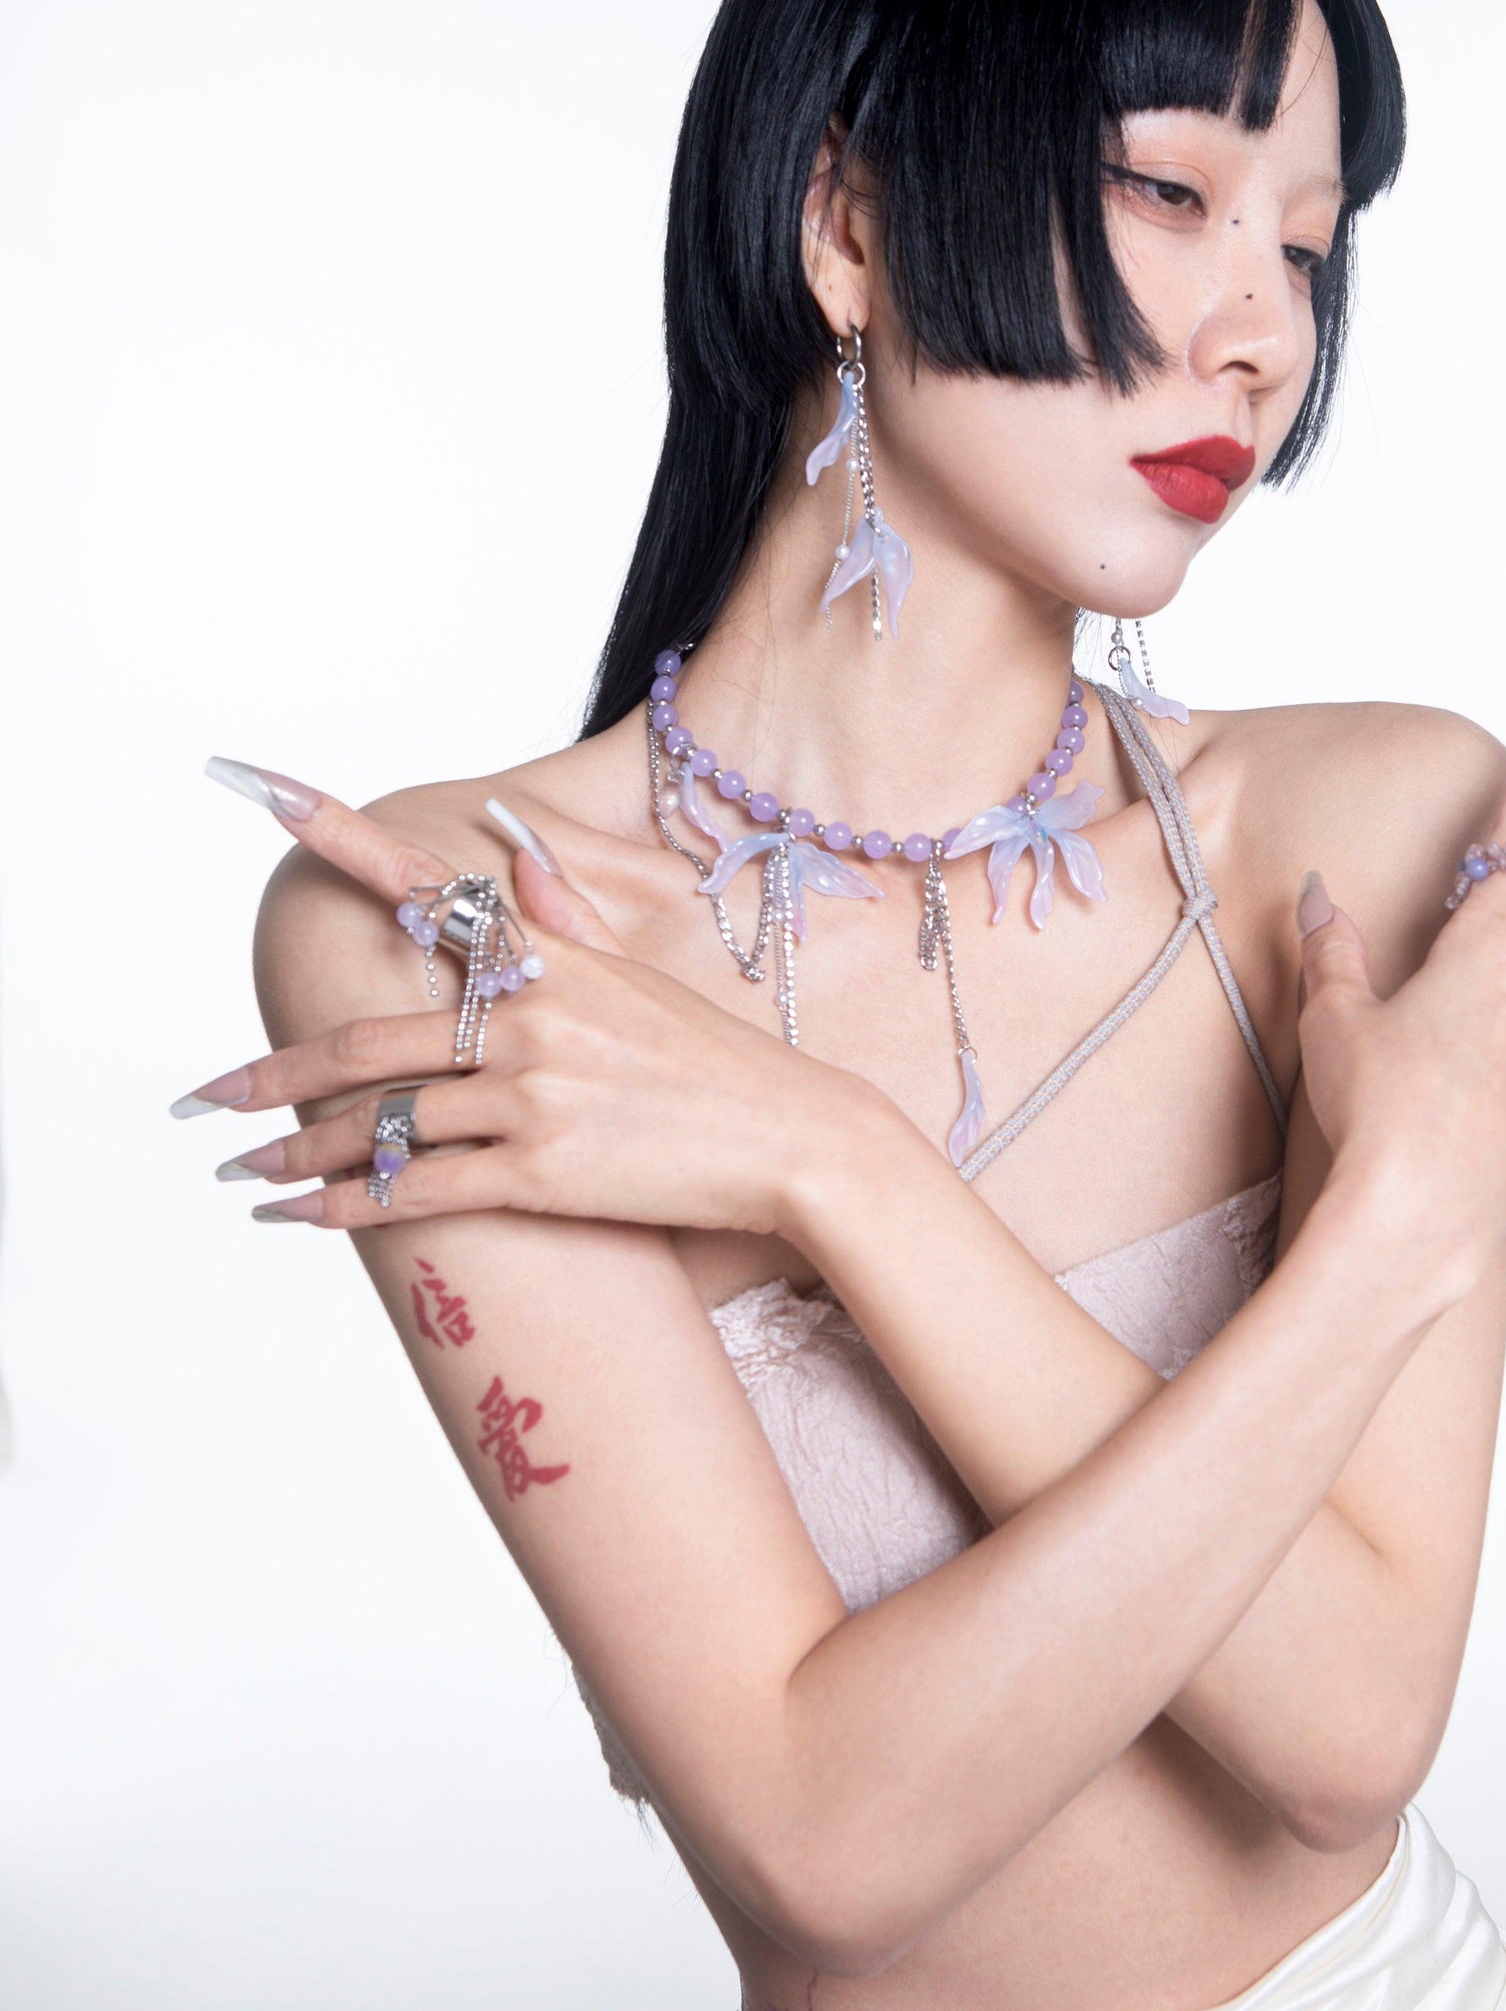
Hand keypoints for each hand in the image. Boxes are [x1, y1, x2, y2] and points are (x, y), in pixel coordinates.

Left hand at [178, 765, 877, 1237]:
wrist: (794, 1140)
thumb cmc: (716, 1062)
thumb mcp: (642, 974)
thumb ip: (565, 915)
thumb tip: (512, 851)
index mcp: (550, 961)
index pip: (434, 888)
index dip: (346, 838)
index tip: (267, 793)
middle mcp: (530, 1018)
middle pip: (371, 1042)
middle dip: (275, 1074)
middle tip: (206, 1097)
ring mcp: (535, 1095)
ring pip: (382, 1124)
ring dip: (300, 1153)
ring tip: (245, 1169)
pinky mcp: (544, 1172)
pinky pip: (420, 1191)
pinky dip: (351, 1208)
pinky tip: (304, 1218)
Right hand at [1293, 709, 1505, 1306]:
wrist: (1416, 1226)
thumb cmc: (1375, 1113)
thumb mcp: (1336, 1020)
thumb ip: (1334, 949)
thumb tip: (1321, 895)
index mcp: (1489, 952)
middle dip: (1475, 942)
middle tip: (1416, 988)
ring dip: (1486, 1014)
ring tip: (1419, 1069)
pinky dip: (1502, 1073)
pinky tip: (1456, 1104)